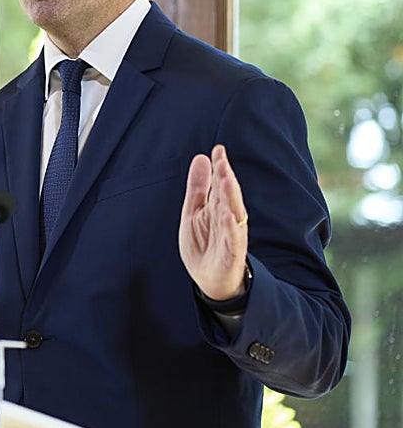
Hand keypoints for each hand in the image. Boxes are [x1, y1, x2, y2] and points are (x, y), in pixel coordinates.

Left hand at [179, 144, 249, 300]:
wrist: (209, 279)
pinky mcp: (231, 254)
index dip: (220, 167)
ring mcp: (231, 236)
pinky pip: (233, 240)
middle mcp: (228, 219)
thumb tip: (202, 157)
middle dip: (226, 179)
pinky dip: (231, 228)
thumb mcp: (194, 211)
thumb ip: (198, 187)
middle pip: (228, 196)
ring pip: (233, 214)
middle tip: (221, 161)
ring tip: (226, 181)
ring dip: (230, 198)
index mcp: (218, 207)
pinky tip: (228, 216)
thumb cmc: (204, 243)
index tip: (218, 149)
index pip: (221, 184)